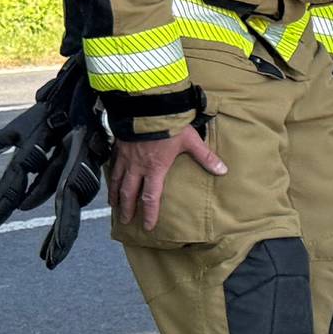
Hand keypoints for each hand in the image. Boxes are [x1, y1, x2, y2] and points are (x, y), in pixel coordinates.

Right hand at [110, 125, 226, 230]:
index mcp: (155, 169)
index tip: (148, 226)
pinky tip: (109, 180)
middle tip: (125, 221)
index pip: (151, 197)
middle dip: (127, 209)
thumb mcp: (191, 141)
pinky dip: (109, 177)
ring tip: (113, 205)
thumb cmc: (170, 124)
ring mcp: (125, 157)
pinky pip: (111, 166)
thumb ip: (205, 157)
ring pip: (117, 181)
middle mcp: (137, 166)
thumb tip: (223, 170)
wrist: (147, 106)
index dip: (149, 213)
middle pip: (129, 193)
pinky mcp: (118, 147)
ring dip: (115, 195)